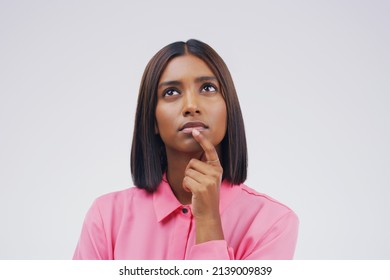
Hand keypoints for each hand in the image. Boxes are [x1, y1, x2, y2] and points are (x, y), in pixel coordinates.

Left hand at [182, 128, 223, 242]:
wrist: (208, 213)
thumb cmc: (206, 195)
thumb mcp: (210, 179)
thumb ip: (205, 168)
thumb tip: (194, 159)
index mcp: (217, 168)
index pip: (210, 150)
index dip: (202, 139)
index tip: (194, 130)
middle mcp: (215, 172)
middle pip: (192, 162)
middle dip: (189, 172)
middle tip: (196, 183)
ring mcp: (209, 180)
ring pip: (188, 171)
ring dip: (187, 180)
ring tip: (195, 188)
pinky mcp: (201, 187)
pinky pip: (185, 180)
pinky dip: (185, 186)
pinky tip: (193, 192)